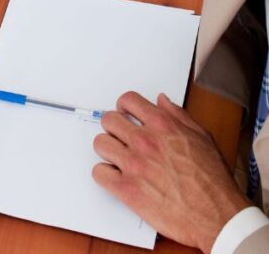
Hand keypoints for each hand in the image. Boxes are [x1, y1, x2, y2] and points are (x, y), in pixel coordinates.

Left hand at [93, 91, 249, 252]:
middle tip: (121, 138)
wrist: (217, 216)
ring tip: (118, 158)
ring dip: (109, 150)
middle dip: (115, 128)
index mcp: (162, 124)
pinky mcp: (128, 190)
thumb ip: (178, 115)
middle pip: (109, 120)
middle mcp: (145, 140)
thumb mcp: (202, 137)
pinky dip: (105, 175)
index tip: (126, 114)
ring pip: (101, 144)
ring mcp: (134, 165)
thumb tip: (161, 101)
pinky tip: (116, 177)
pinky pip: (99, 173)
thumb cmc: (213, 180)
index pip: (128, 100)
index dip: (125, 106)